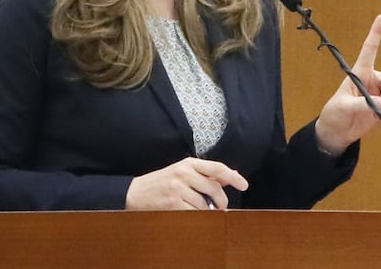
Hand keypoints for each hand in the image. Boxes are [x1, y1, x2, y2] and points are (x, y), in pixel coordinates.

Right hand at [125, 157, 248, 209]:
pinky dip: (198, 217)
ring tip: (201, 210)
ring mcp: (178, 188)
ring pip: (206, 204)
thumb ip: (205, 174)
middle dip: (221, 201)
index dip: (233, 177)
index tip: (244, 185)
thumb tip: (229, 177)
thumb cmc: (162, 182)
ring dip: (208, 211)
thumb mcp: (182, 172)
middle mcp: (184, 173)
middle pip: (214, 188)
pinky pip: (195, 213)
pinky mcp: (173, 204)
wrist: (136, 192)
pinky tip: (193, 215)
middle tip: (221, 207)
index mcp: (188, 163)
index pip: (217, 168)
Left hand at [315, 14, 380, 153]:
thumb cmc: (335, 114)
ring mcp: (379, 92)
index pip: (369, 50)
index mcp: (358, 73)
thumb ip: (362, 104)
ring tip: (376, 111)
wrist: (338, 132)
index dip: (375, 34)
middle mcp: (371, 80)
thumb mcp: (344, 107)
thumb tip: (380, 104)